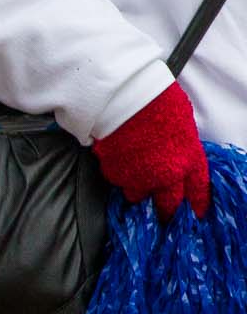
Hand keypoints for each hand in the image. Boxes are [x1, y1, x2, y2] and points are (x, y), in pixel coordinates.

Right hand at [93, 83, 209, 218]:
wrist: (126, 101)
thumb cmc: (159, 103)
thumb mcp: (183, 126)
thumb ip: (183, 149)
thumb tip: (178, 156)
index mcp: (189, 161)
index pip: (198, 190)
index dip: (197, 203)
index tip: (195, 212)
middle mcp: (166, 176)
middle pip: (168, 204)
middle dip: (166, 209)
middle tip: (162, 211)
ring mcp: (139, 178)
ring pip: (139, 196)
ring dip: (138, 190)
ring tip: (136, 176)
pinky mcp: (116, 176)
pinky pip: (120, 182)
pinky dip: (121, 176)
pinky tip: (121, 160)